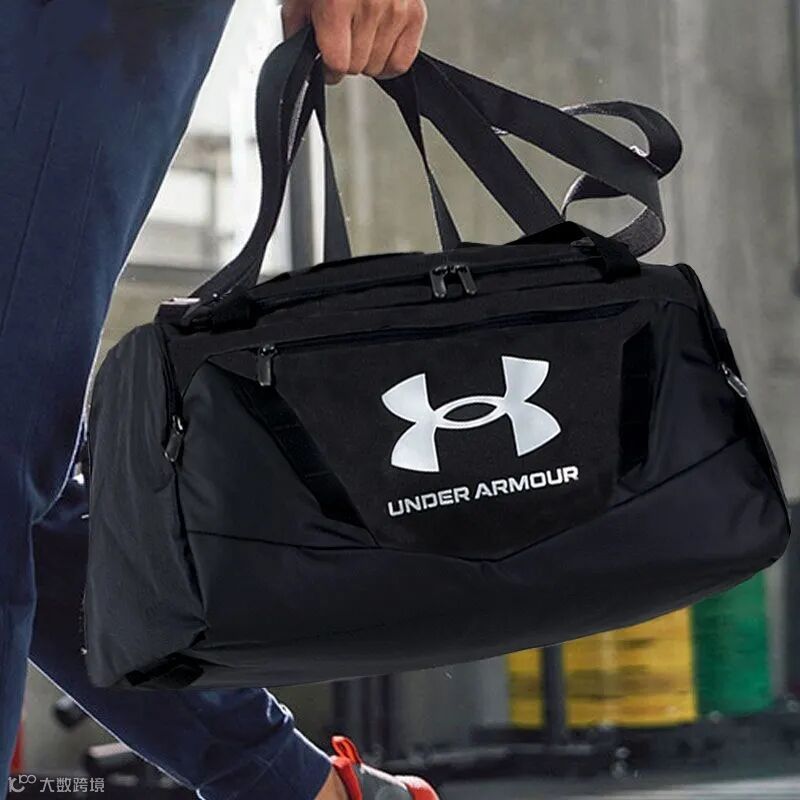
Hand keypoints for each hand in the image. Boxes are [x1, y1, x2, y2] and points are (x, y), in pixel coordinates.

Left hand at [282, 0, 427, 83]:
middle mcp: (371, 6)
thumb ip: (299, 22)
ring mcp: (396, 11)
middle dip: (346, 59)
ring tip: (360, 35)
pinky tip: (378, 46)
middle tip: (343, 40)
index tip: (326, 62)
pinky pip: (400, 62)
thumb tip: (302, 51)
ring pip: (377, 67)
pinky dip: (388, 61)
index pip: (337, 63)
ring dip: (366, 59)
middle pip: (357, 67)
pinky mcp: (415, 15)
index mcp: (338, 1)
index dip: (327, 67)